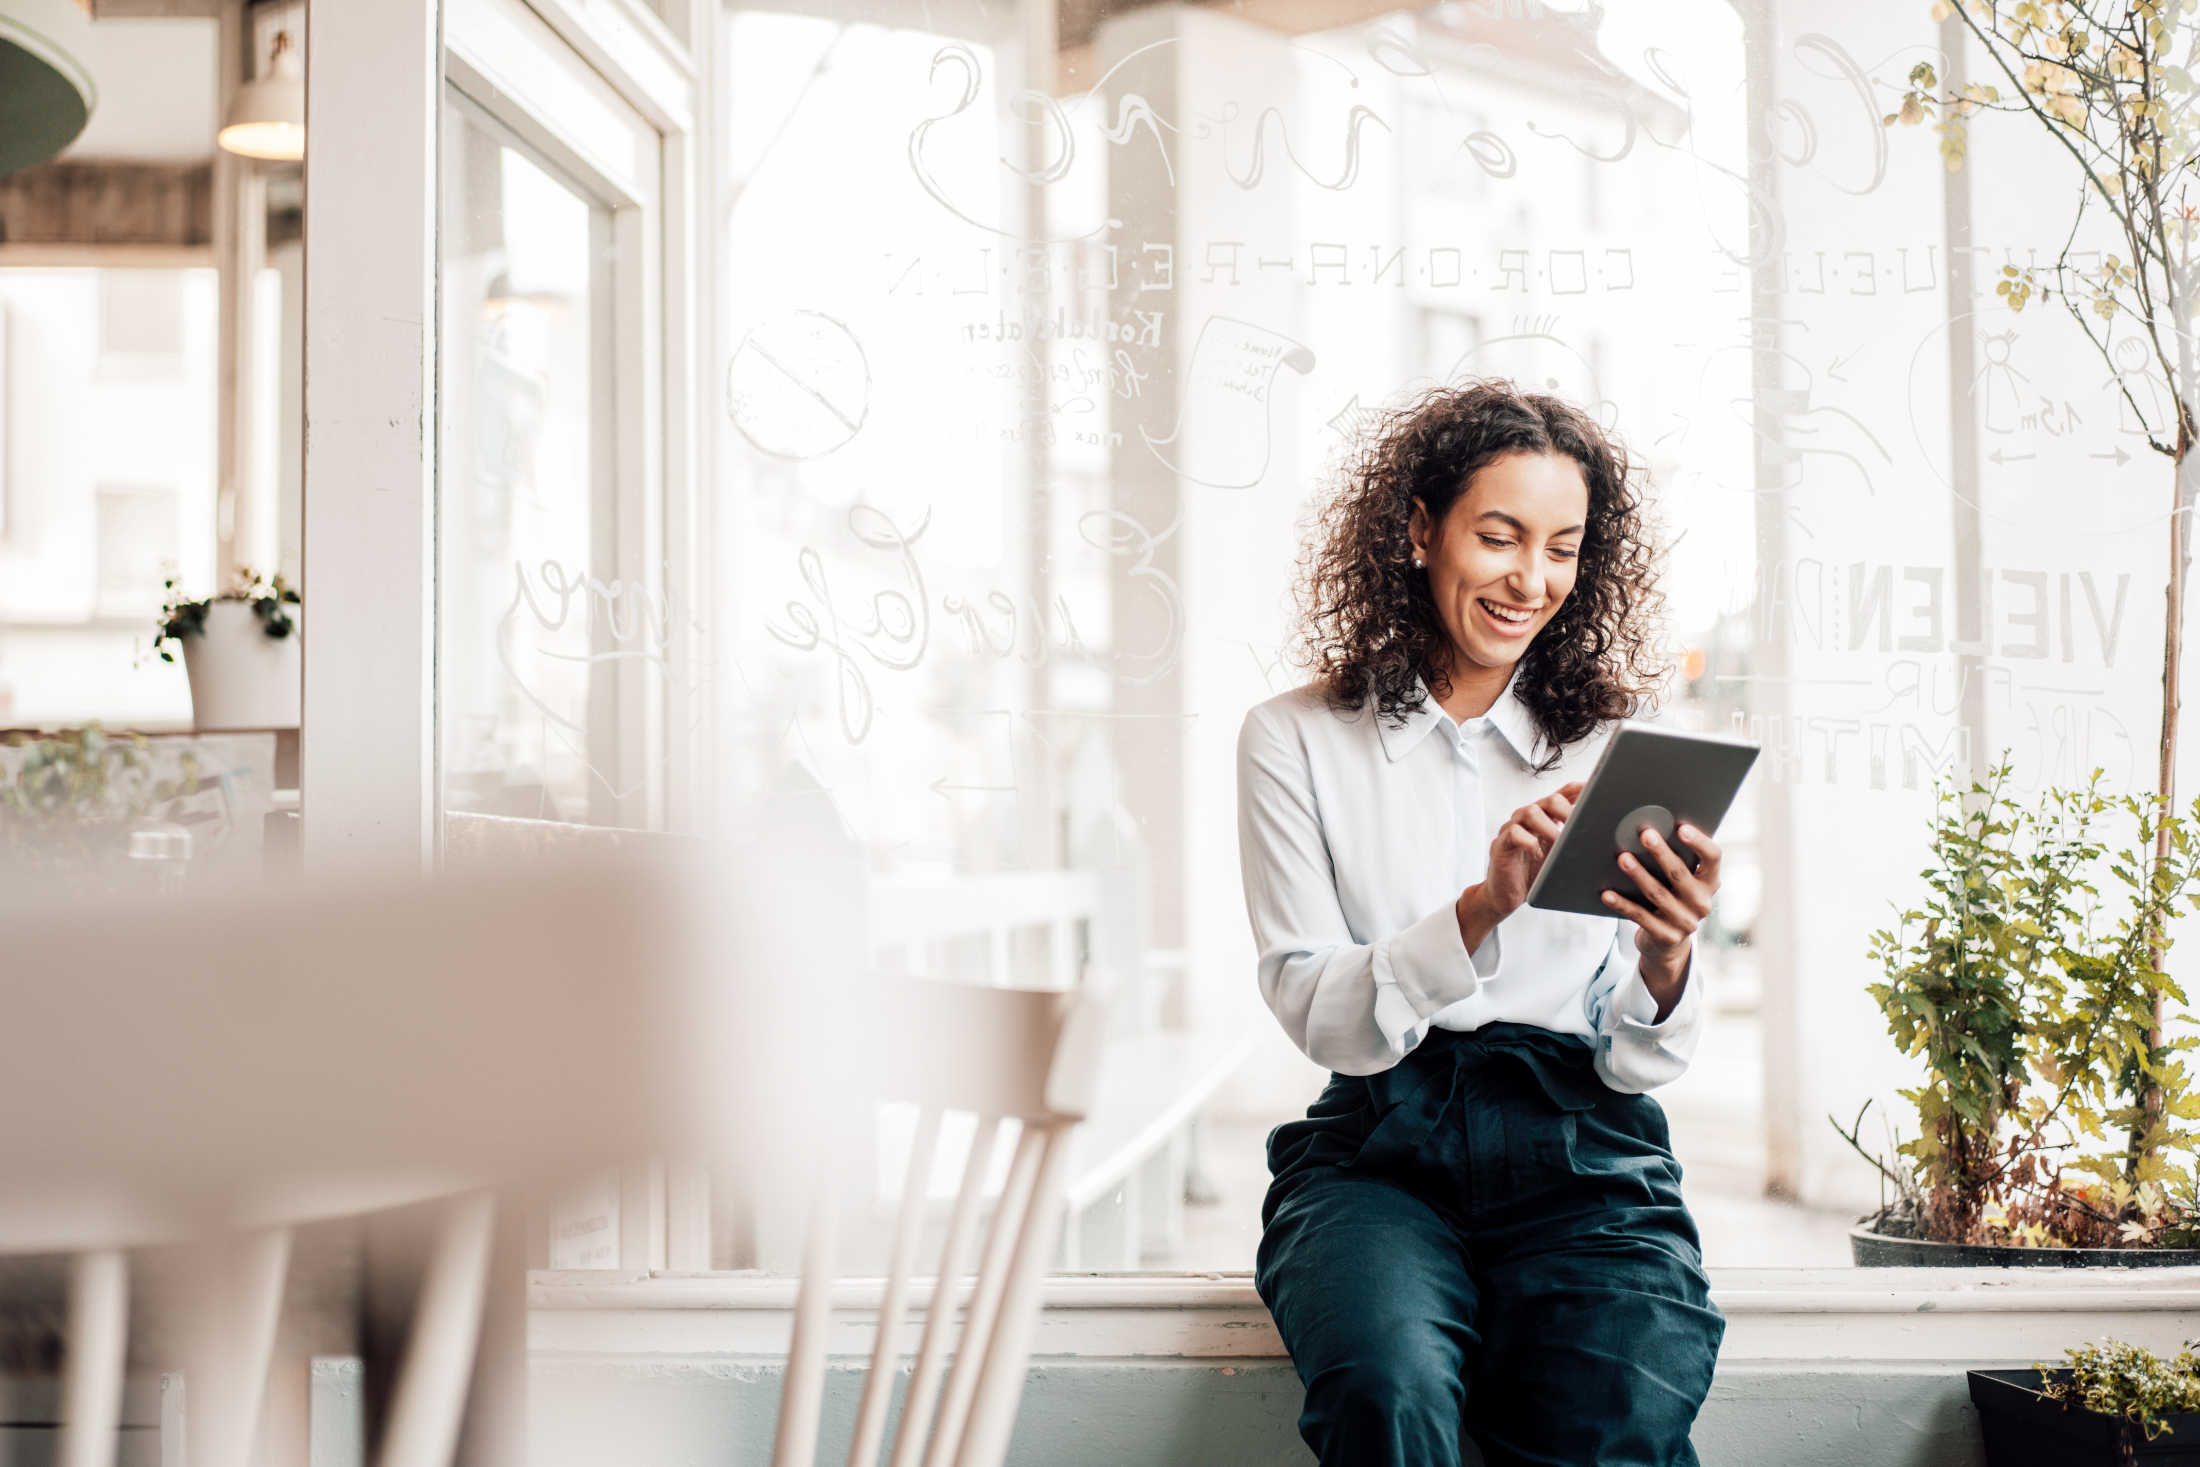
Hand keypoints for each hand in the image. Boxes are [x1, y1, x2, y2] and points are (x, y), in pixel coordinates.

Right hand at [1456, 782, 1582, 951]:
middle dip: (1568, 811)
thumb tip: (1602, 840)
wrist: (1507, 895)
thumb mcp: (1559, 857)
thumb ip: (1573, 843)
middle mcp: (1528, 818)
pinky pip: (1514, 833)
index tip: (1597, 792)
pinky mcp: (1501, 844)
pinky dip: (1530, 842)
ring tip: (1558, 844)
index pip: (1563, 794)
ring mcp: (1512, 828)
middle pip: (1550, 800)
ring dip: (1550, 828)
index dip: (1580, 790)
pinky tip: (1538, 855)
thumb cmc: (1534, 874)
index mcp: (1545, 817)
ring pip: (1531, 811)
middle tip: (1579, 828)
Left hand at [1602, 823, 1722, 1016]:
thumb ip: (1678, 858)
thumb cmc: (1671, 896)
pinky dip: (1622, 904)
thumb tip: (1653, 826)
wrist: (1667, 942)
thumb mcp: (1681, 880)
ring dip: (1639, 874)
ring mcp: (1685, 922)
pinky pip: (1640, 917)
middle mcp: (1701, 902)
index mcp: (1710, 882)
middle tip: (1644, 834)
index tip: (1681, 827)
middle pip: (1680, 874)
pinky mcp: (1666, 936)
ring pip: (1658, 894)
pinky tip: (1607, 893)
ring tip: (1622, 858)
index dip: (1699, 842)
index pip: (1712, 858)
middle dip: (1661, 853)